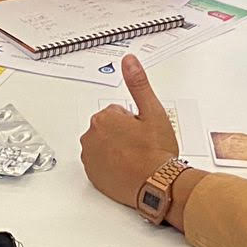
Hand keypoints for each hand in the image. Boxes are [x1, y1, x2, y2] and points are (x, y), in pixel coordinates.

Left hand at [80, 56, 179, 211]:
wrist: (157, 185)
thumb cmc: (156, 152)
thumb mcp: (153, 112)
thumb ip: (138, 84)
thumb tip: (128, 62)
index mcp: (104, 118)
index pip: (117, 113)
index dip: (134, 122)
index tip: (143, 133)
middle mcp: (91, 137)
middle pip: (109, 128)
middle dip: (124, 134)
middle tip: (141, 146)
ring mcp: (90, 157)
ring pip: (104, 146)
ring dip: (117, 150)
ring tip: (136, 158)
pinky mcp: (92, 175)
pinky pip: (100, 164)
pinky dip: (111, 166)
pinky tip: (127, 170)